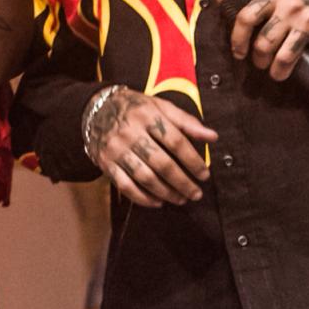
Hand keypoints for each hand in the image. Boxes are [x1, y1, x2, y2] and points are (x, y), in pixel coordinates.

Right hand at [85, 88, 217, 208]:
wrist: (96, 109)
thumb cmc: (135, 109)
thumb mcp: (161, 106)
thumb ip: (187, 121)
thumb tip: (212, 137)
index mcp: (148, 116)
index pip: (176, 142)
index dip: (193, 161)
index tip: (204, 175)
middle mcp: (131, 133)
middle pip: (162, 163)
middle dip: (182, 182)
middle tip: (196, 193)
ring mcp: (117, 150)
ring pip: (145, 177)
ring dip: (166, 192)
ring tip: (181, 199)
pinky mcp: (106, 163)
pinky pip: (125, 186)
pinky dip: (143, 198)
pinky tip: (158, 202)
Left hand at [220, 0, 308, 80]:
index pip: (244, 16)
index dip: (236, 38)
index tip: (238, 52)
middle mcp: (285, 5)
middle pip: (260, 40)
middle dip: (256, 58)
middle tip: (258, 64)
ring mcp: (302, 18)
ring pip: (277, 52)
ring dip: (272, 69)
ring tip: (273, 72)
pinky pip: (300, 55)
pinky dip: (292, 68)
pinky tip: (291, 71)